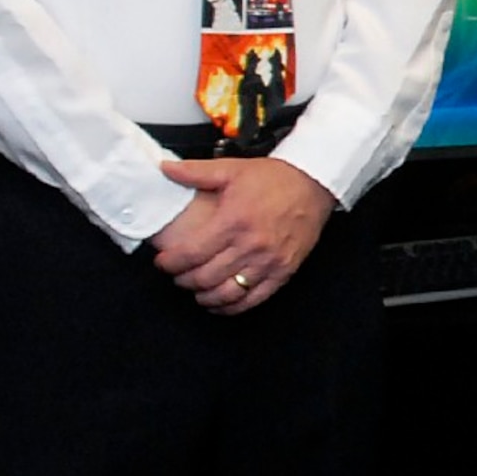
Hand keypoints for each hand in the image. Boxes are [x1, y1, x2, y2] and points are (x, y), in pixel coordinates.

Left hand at [150, 156, 335, 312]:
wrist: (313, 184)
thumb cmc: (275, 178)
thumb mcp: (232, 169)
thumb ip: (196, 172)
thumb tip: (166, 169)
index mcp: (234, 221)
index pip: (191, 254)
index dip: (170, 263)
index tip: (163, 262)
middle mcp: (251, 245)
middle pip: (205, 277)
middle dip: (183, 280)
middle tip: (177, 275)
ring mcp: (269, 261)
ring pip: (227, 293)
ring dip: (205, 296)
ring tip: (196, 289)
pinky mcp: (283, 271)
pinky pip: (254, 299)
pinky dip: (232, 307)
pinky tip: (220, 303)